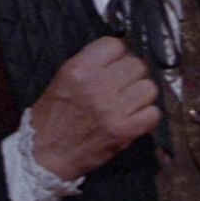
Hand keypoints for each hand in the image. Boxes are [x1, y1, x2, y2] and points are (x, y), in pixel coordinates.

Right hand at [29, 36, 159, 180]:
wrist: (46, 156)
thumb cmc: (51, 119)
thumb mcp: (62, 80)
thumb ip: (90, 64)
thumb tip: (118, 55)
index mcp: (79, 69)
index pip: (115, 45)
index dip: (118, 54)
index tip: (117, 62)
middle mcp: (98, 85)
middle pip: (136, 65)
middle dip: (132, 74)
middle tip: (123, 85)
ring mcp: (113, 109)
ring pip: (149, 88)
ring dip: (141, 94)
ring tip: (130, 102)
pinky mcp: (125, 131)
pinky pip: (153, 113)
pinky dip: (147, 116)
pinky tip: (135, 118)